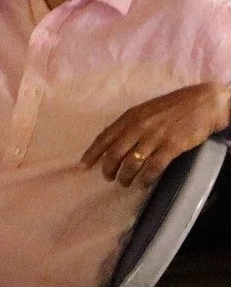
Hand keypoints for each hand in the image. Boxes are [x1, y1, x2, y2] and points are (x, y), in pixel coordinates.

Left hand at [82, 83, 230, 188]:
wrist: (204, 103)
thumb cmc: (173, 107)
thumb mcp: (145, 111)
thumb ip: (129, 124)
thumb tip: (111, 142)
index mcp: (130, 117)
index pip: (104, 137)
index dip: (92, 153)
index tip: (83, 166)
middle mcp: (139, 127)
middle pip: (114, 154)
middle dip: (108, 169)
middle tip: (108, 178)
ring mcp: (155, 137)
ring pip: (131, 163)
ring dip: (125, 177)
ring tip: (125, 183)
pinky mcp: (171, 146)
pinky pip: (153, 167)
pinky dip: (145, 179)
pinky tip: (144, 184)